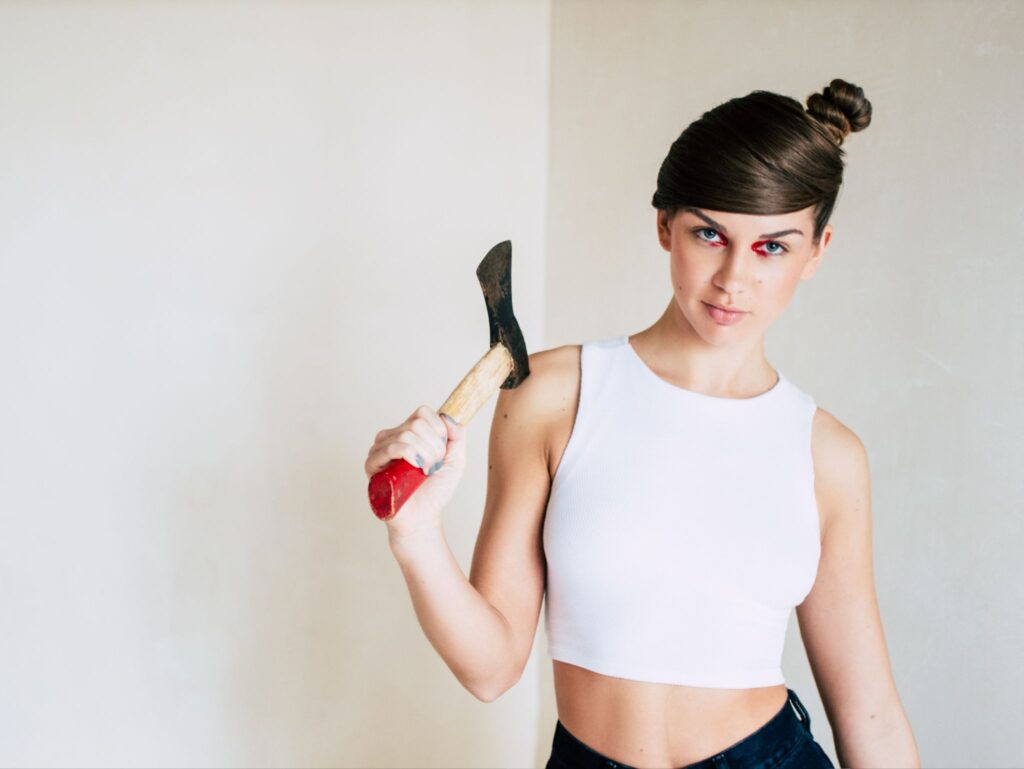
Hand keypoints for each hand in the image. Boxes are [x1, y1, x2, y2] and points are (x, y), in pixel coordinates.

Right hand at [365, 406, 466, 540]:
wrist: (423, 518)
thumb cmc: (435, 491)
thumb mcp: (455, 461)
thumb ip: (457, 436)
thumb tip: (448, 417)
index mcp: (411, 433)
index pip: (423, 412)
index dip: (438, 430)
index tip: (442, 452)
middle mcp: (393, 437)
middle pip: (417, 422)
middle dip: (434, 446)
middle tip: (434, 466)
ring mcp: (380, 449)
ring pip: (406, 434)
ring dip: (425, 454)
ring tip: (426, 471)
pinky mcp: (372, 464)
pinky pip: (391, 447)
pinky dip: (410, 456)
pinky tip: (415, 469)